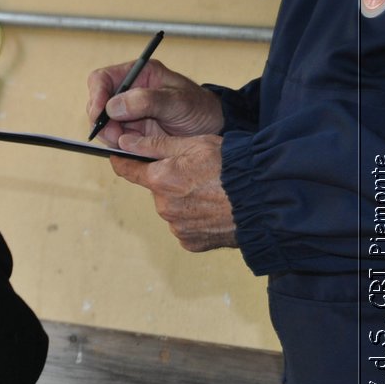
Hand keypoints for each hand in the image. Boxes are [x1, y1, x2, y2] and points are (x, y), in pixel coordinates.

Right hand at [86, 59, 222, 147]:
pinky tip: (133, 146)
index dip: (95, 95)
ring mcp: (128, 112)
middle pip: (97, 103)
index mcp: (139, 74)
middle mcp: (130, 91)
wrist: (213, 129)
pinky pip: (111, 138)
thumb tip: (112, 106)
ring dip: (109, 136)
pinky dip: (117, 145)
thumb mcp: (177, 102)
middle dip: (103, 121)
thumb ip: (145, 101)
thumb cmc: (200, 109)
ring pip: (102, 123)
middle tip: (118, 135)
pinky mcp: (130, 130)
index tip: (99, 114)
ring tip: (130, 142)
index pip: (102, 79)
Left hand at [110, 133, 238, 251]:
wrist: (265, 199)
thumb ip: (155, 144)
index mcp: (160, 179)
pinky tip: (214, 210)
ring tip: (212, 192)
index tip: (119, 157)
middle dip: (169, 181)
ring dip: (184, 201)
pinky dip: (196, 219)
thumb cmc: (233, 166)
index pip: (128, 170)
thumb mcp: (195, 144)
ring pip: (172, 209)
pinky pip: (186, 227)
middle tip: (197, 174)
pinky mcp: (190, 242)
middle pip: (156, 190)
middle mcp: (163, 206)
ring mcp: (176, 227)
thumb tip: (124, 142)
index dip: (124, 161)